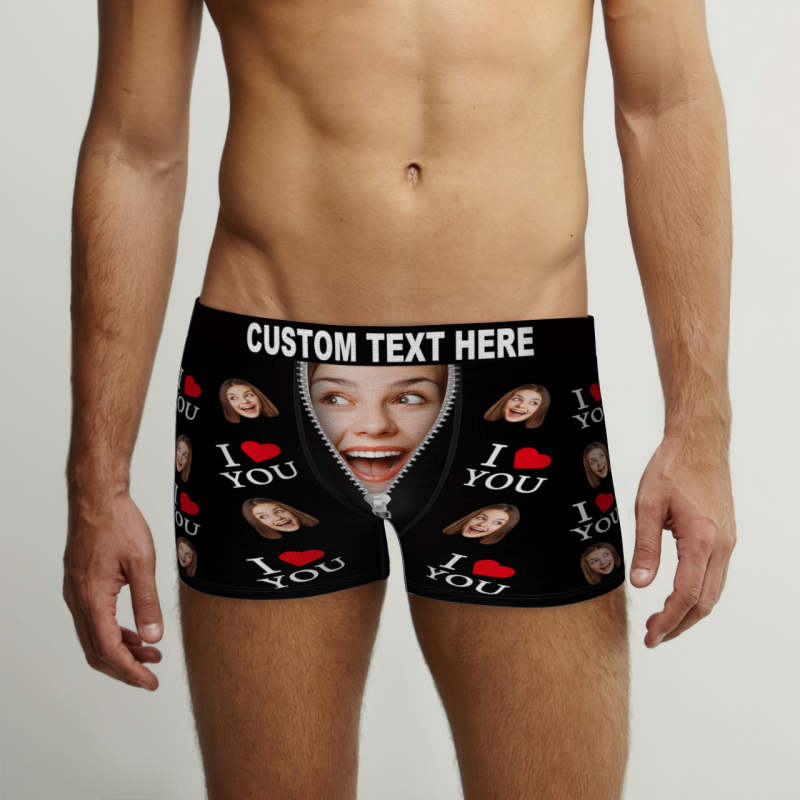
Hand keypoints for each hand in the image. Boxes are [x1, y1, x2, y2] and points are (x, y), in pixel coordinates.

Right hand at [63, 488, 163, 688]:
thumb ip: (147, 603)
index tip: (150, 682)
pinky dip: (114, 632)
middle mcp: (79, 601)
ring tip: (150, 653)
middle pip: (97, 651)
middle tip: (151, 675)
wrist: (97, 499)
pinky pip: (94, 620)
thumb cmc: (119, 524)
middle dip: (125, 667)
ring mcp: (76, 594)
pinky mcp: (80, 585)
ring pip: (94, 637)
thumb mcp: (142, 563)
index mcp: (93, 599)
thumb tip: (153, 638)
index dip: (130, 671)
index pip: (109, 650)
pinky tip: (135, 632)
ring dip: (121, 650)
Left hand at [629, 430, 735, 646]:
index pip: (686, 594)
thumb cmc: (672, 468)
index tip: (651, 635)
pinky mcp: (726, 536)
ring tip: (660, 621)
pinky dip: (698, 593)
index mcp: (702, 539)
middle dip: (679, 624)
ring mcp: (728, 542)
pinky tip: (677, 595)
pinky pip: (715, 576)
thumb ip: (645, 547)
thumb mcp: (647, 505)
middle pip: (705, 602)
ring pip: (714, 591)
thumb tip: (640, 583)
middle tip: (653, 636)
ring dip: (689, 611)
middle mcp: (722, 545)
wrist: (700, 442)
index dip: (669, 620)